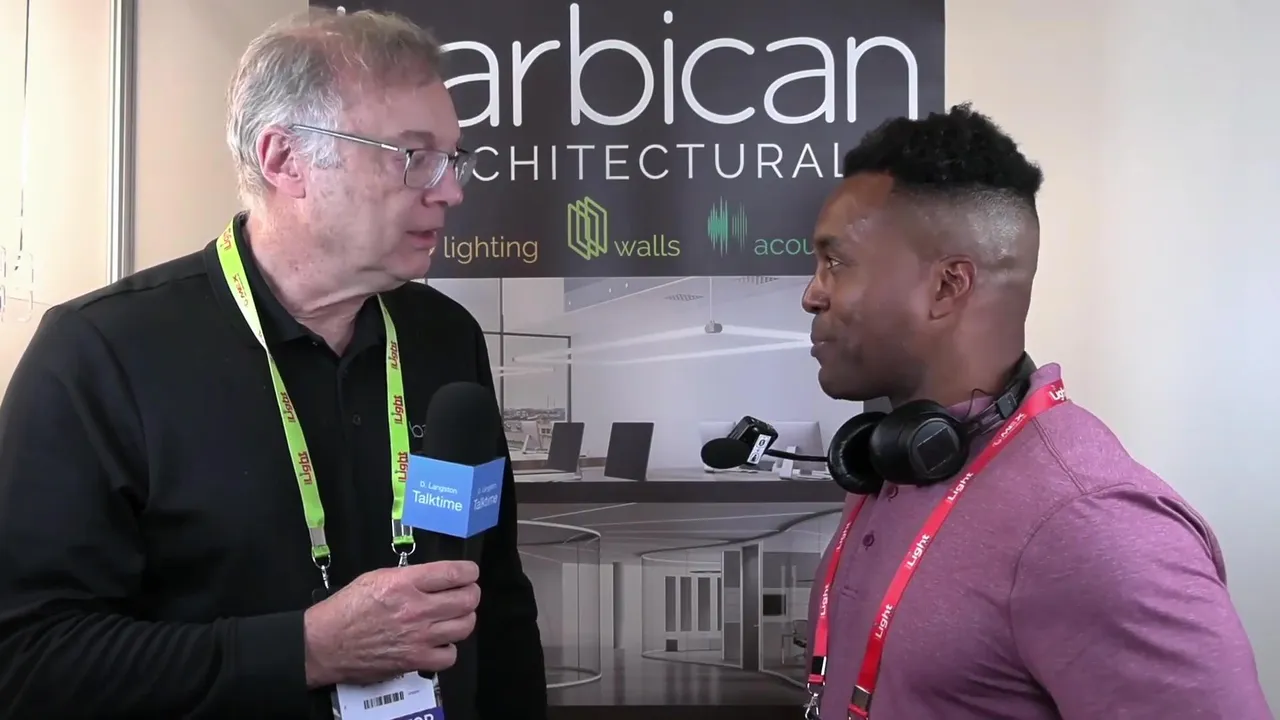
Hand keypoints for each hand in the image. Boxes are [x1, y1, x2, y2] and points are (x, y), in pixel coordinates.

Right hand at [302, 560, 480, 687]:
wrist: (324, 643)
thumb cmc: (345, 609)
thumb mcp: (376, 577)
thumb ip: (409, 576)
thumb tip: (435, 578)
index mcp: (405, 583)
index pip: (454, 573)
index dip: (469, 572)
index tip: (470, 573)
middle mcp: (416, 609)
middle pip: (467, 599)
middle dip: (471, 594)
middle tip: (465, 594)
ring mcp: (418, 636)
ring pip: (465, 626)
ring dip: (464, 619)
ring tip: (454, 617)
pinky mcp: (414, 660)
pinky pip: (450, 655)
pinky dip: (449, 649)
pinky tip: (439, 642)